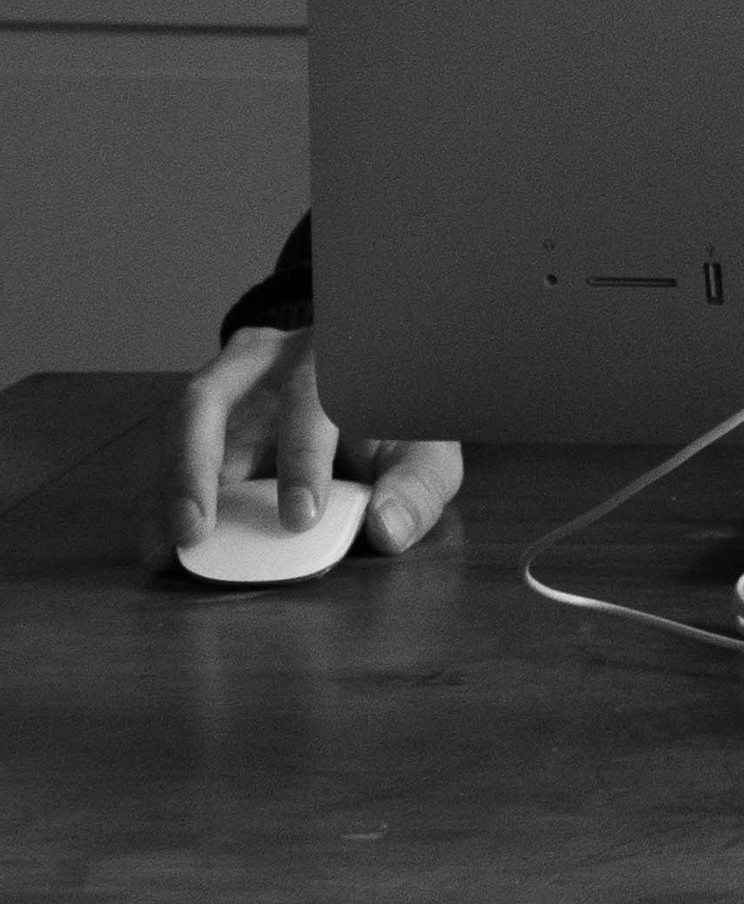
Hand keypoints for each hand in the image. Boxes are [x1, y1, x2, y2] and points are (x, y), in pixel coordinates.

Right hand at [148, 325, 462, 564]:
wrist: (363, 380)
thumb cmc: (393, 418)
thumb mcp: (423, 448)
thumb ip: (416, 487)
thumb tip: (386, 531)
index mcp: (334, 357)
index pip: (312, 398)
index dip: (302, 457)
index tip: (300, 517)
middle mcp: (270, 360)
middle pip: (216, 399)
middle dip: (197, 466)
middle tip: (195, 532)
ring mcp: (228, 378)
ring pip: (182, 421)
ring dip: (170, 486)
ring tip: (168, 546)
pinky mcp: (202, 409)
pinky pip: (169, 448)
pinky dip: (162, 496)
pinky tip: (160, 542)